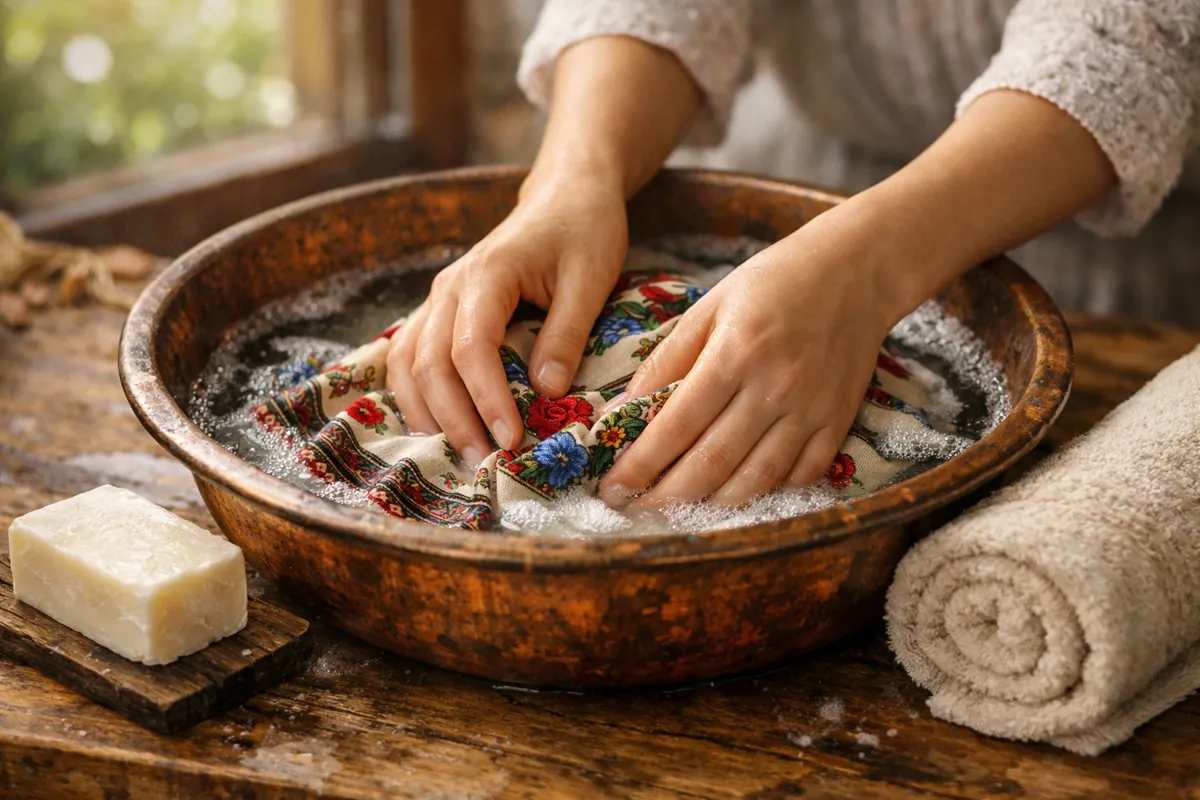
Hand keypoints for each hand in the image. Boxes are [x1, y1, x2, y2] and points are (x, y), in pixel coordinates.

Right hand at [386, 174, 626, 466]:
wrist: (565, 196)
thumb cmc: (583, 232)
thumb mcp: (591, 280)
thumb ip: (566, 335)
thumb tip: (547, 393)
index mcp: (486, 275)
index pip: (471, 348)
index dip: (486, 399)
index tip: (511, 439)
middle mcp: (449, 287)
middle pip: (430, 363)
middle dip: (455, 419)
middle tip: (487, 462)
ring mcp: (438, 299)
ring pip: (408, 363)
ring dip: (428, 413)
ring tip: (463, 454)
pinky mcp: (439, 311)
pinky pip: (409, 357)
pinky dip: (416, 395)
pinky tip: (437, 427)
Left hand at [597, 206, 902, 507]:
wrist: (855, 271)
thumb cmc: (772, 283)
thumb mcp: (708, 307)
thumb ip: (665, 361)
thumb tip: (620, 410)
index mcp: (734, 354)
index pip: (676, 426)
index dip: (640, 465)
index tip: (612, 487)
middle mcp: (774, 389)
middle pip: (711, 464)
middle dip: (664, 495)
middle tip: (632, 506)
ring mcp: (810, 411)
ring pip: (754, 481)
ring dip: (709, 504)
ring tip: (676, 506)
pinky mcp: (837, 423)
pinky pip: (798, 476)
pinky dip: (765, 490)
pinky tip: (736, 489)